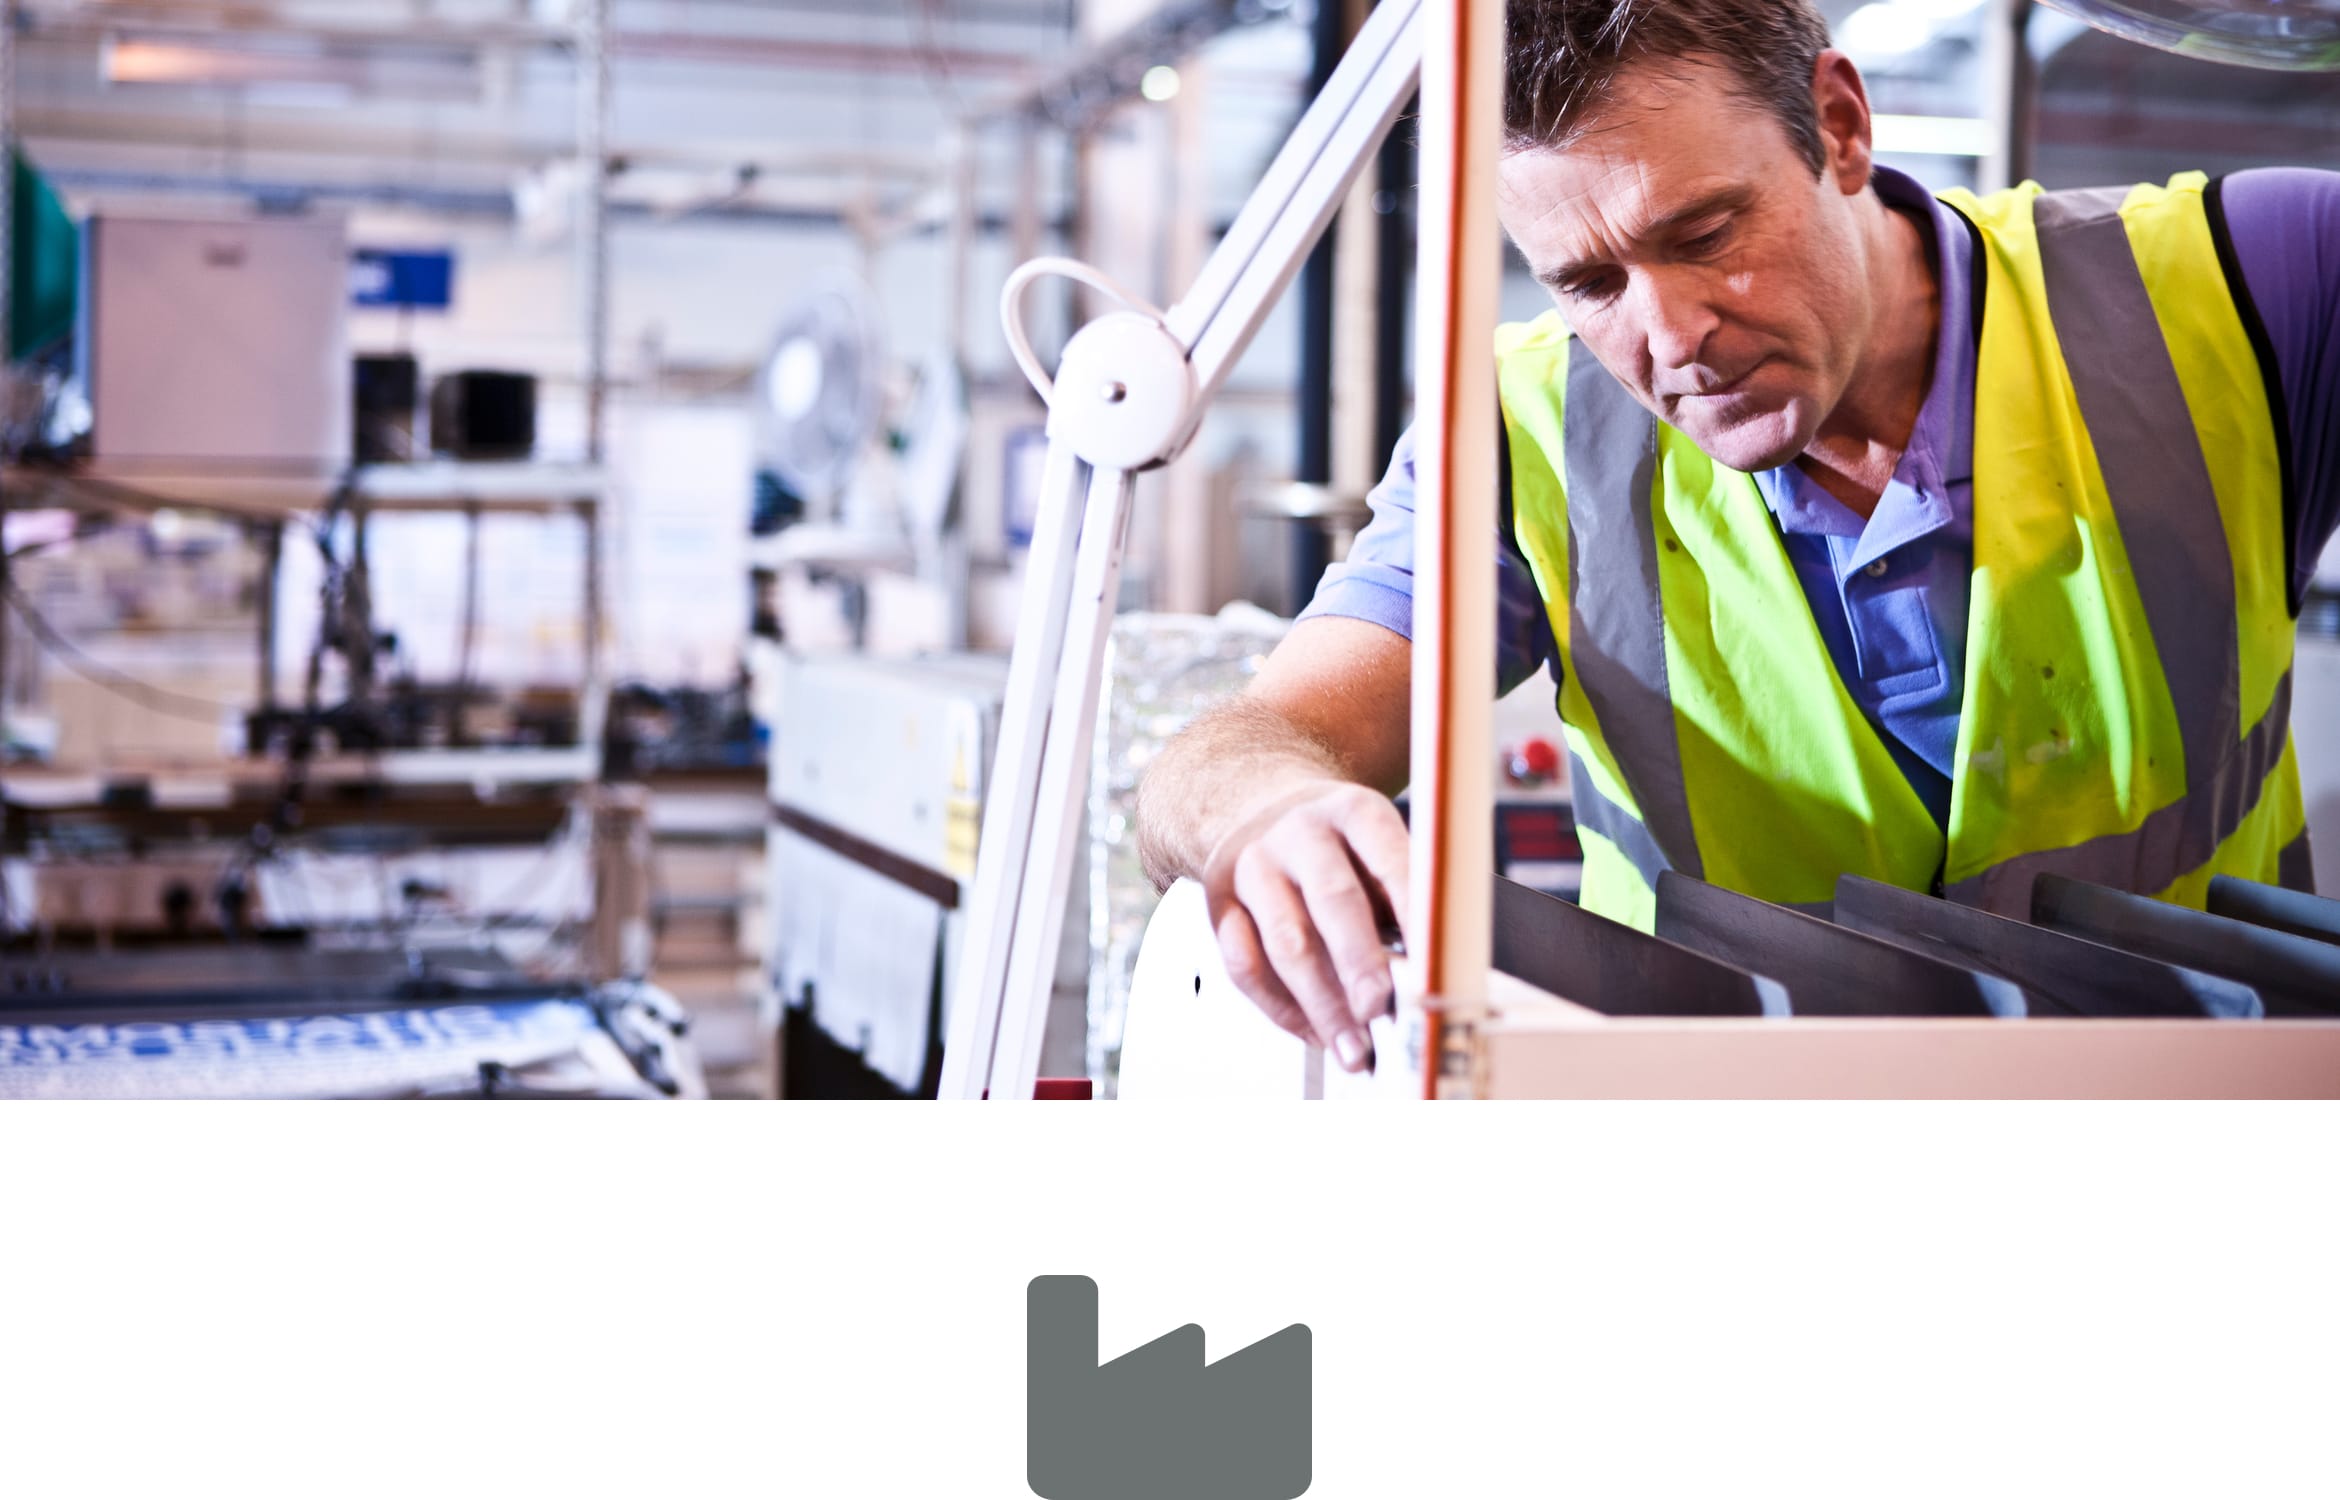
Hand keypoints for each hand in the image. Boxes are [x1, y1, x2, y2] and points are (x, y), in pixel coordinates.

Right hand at [1198, 778, 1411, 1072]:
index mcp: (1354, 811)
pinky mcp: (1219, 901)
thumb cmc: (1339, 844)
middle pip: (1332, 900)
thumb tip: (1437, 976)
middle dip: (1360, 963)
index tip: (1434, 965)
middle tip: (1382, 1010)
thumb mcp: (1379, 844)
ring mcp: (1253, 866)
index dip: (1415, 915)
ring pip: (1285, 942)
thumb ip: (1405, 898)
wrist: (1257, 807)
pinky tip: (1314, 1034)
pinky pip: (1245, 965)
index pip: (1390, 862)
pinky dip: (1281, 1009)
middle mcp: (1300, 832)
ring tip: (1354, 1050)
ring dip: (1322, 1005)